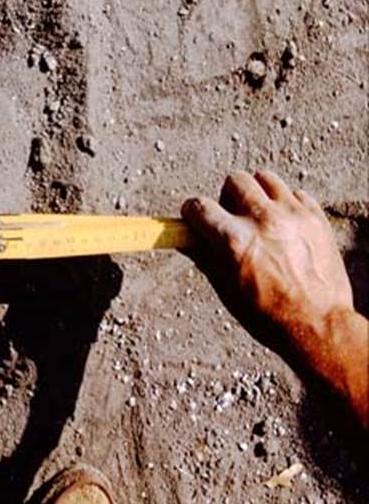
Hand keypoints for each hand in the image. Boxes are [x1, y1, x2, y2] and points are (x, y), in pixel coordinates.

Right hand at [182, 171, 366, 426]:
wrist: (318, 325)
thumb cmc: (267, 314)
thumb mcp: (225, 288)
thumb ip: (204, 255)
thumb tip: (185, 238)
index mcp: (234, 240)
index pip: (199, 205)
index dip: (193, 212)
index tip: (195, 217)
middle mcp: (262, 220)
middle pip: (235, 180)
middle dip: (227, 197)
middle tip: (232, 216)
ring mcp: (292, 216)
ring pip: (266, 178)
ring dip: (257, 193)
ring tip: (260, 214)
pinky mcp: (316, 218)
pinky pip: (297, 193)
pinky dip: (287, 204)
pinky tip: (285, 225)